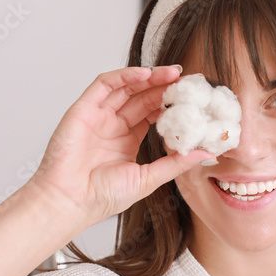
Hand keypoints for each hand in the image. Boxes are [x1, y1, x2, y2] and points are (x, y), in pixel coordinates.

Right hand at [29, 65, 213, 226]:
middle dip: (164, 87)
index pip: (152, 114)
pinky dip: (124, 76)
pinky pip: (105, 85)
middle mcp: (112, 125)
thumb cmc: (102, 197)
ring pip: (126, 87)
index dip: (171, 104)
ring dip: (149, 77)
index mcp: (127, 140)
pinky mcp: (83, 109)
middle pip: (142, 97)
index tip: (193, 99)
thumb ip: (176, 163)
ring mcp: (98, 116)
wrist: (70, 201)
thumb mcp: (148, 178)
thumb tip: (206, 153)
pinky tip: (145, 75)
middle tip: (186, 80)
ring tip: (172, 73)